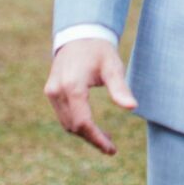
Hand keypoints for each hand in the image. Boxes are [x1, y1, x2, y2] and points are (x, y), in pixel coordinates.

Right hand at [44, 37, 136, 156]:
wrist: (79, 34)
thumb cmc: (99, 50)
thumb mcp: (113, 66)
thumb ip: (120, 87)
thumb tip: (132, 107)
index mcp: (72, 86)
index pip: (83, 122)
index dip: (97, 139)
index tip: (112, 149)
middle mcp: (58, 91)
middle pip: (74, 126)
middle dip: (93, 138)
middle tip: (111, 146)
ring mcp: (51, 92)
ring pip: (67, 123)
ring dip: (85, 133)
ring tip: (105, 137)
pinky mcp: (51, 91)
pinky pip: (63, 115)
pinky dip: (77, 124)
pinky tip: (92, 126)